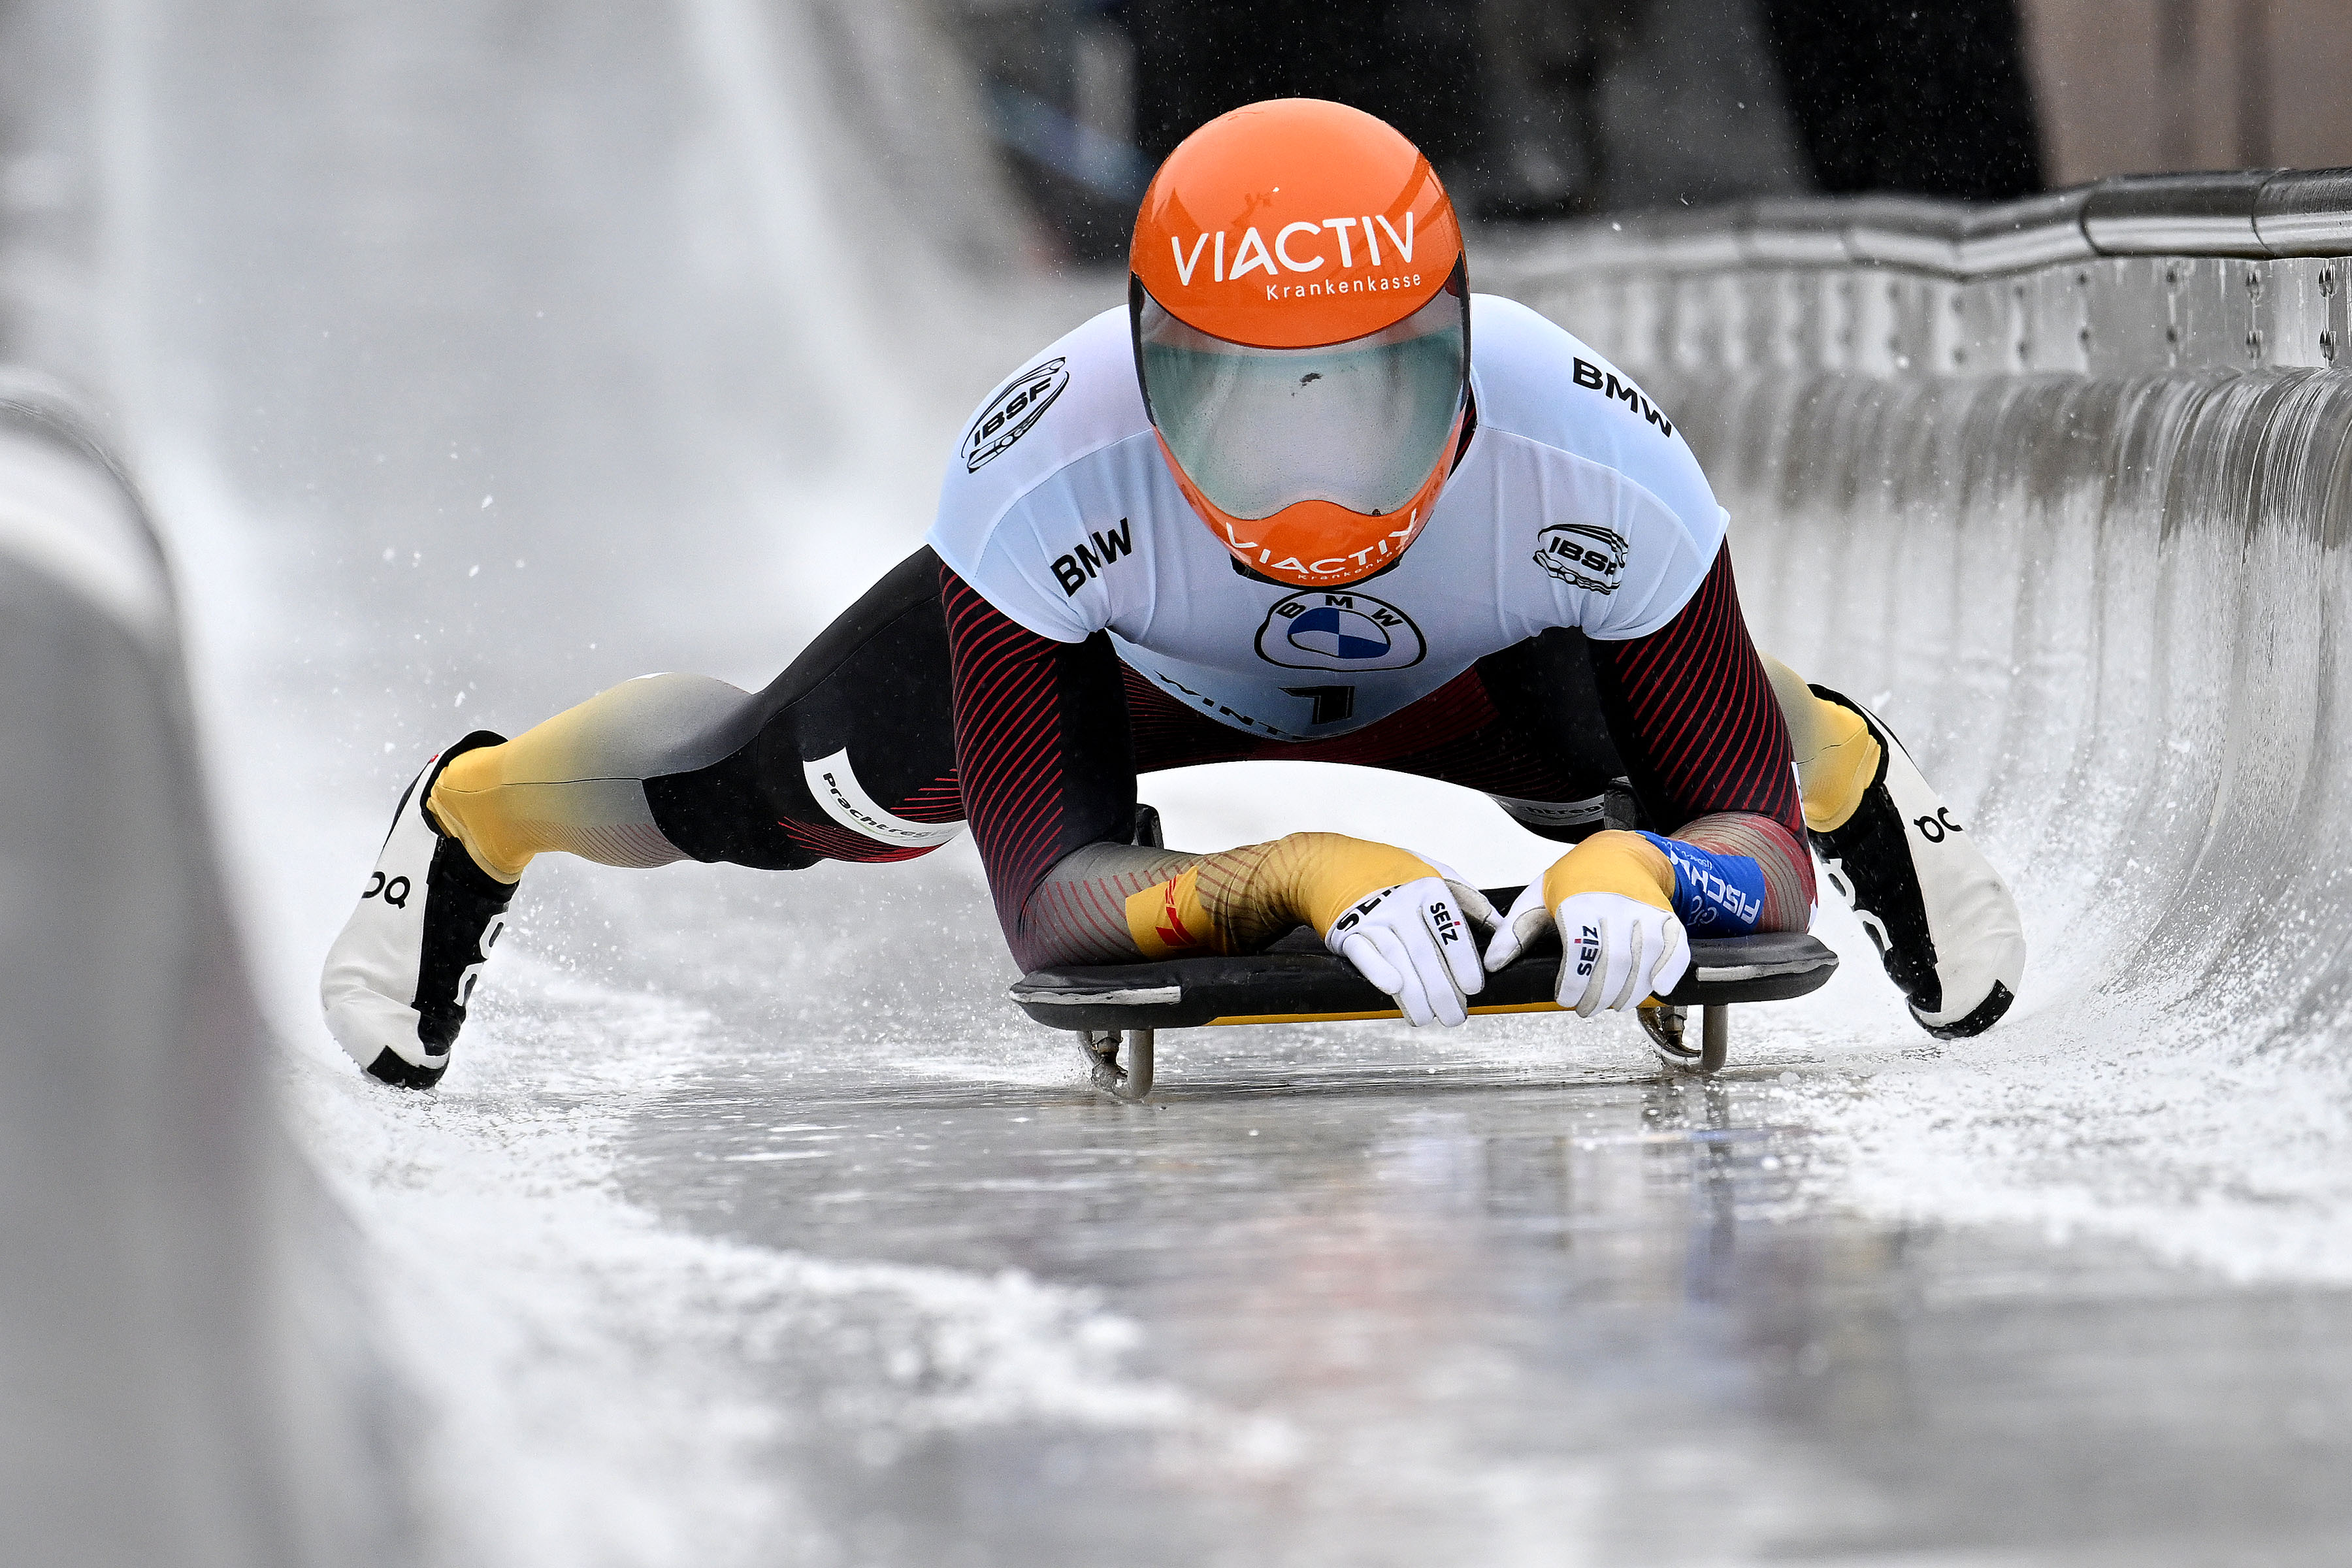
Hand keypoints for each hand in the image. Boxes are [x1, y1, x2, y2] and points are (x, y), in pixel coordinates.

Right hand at [1326, 875, 1488, 1026]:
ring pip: (1397, 958)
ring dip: (1414, 993)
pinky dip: (1377, 971)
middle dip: (1441, 990)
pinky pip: (1363, 954)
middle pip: (1424, 951)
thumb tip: (1503, 929)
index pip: (1449, 928)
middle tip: (1455, 1017)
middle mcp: (1399, 901)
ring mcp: (1371, 916)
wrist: (1342, 866)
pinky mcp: (1347, 931)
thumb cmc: (1400, 877)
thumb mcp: (1438, 875)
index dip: (1462, 961)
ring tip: (1429, 1017)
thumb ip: (1470, 902)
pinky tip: (1393, 989)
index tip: (1474, 989)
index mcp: (1428, 888)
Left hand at [1483, 838, 1691, 1016]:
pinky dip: (1670, 973)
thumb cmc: (1575, 877)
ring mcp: (1646, 910)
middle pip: (1615, 962)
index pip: (1581, 950)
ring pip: (1646, 961)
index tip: (1566, 998)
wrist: (1621, 851)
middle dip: (1601, 995)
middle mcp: (1616, 905)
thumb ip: (1514, 930)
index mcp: (1579, 901)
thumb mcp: (1537, 895)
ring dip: (1632, 992)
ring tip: (1615, 1003)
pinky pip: (1676, 949)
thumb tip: (1494, 963)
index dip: (1574, 983)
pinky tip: (1657, 988)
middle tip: (1588, 1008)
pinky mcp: (1667, 917)